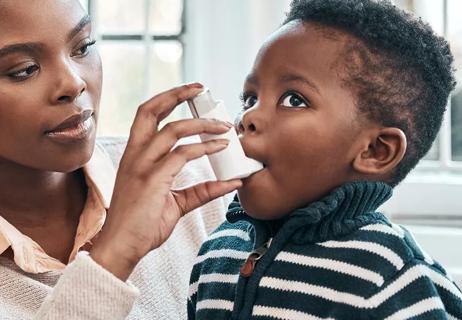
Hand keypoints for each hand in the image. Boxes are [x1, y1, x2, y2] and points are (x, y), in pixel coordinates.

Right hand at [90, 83, 241, 279]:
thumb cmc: (143, 224)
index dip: (167, 99)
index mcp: (136, 155)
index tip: (190, 92)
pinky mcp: (152, 179)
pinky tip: (220, 147)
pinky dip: (205, 148)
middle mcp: (135, 155)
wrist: (122, 247)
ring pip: (173, 130)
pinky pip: (182, 155)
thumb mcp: (175, 203)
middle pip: (150, 110)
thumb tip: (230, 182)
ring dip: (202, 124)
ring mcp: (142, 165)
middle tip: (200, 88)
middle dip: (175, 94)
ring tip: (224, 128)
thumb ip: (200, 190)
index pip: (147, 116)